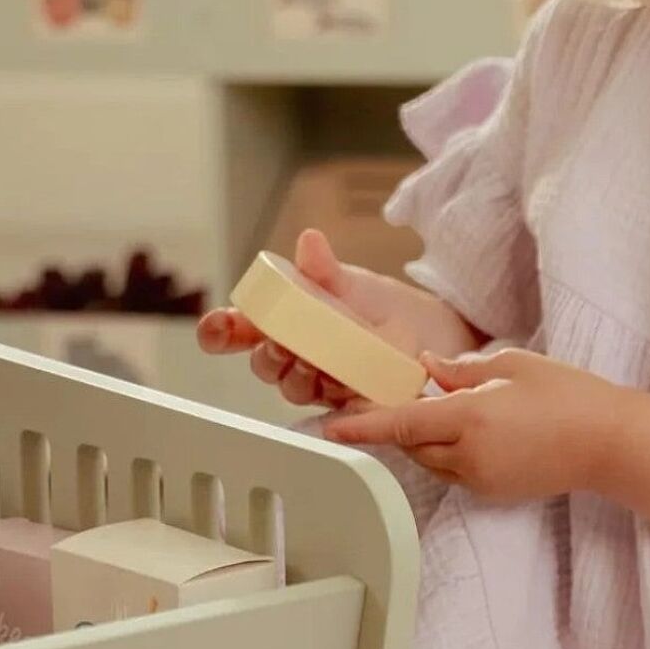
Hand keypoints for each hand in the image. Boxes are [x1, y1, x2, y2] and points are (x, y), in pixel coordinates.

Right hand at [198, 229, 476, 409]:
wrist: (429, 333)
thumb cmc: (379, 307)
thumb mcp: (350, 283)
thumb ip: (324, 268)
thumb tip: (309, 241)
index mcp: (283, 322)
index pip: (235, 331)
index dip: (219, 331)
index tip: (220, 325)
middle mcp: (293, 355)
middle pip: (261, 364)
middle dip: (266, 355)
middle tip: (281, 342)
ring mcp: (317, 381)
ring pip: (290, 387)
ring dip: (295, 375)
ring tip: (313, 362)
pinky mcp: (345, 403)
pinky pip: (327, 407)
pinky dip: (329, 394)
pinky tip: (337, 383)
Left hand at [323, 347, 632, 500]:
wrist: (610, 443)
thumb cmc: (569, 397)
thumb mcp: (512, 365)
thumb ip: (461, 370)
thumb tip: (427, 369)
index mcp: (471, 418)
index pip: (402, 423)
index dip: (364, 427)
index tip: (332, 428)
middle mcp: (470, 455)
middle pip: (412, 443)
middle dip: (403, 423)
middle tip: (404, 396)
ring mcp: (481, 479)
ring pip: (431, 461)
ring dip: (427, 438)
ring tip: (453, 411)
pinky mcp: (492, 493)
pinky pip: (453, 473)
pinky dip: (450, 453)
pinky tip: (475, 433)